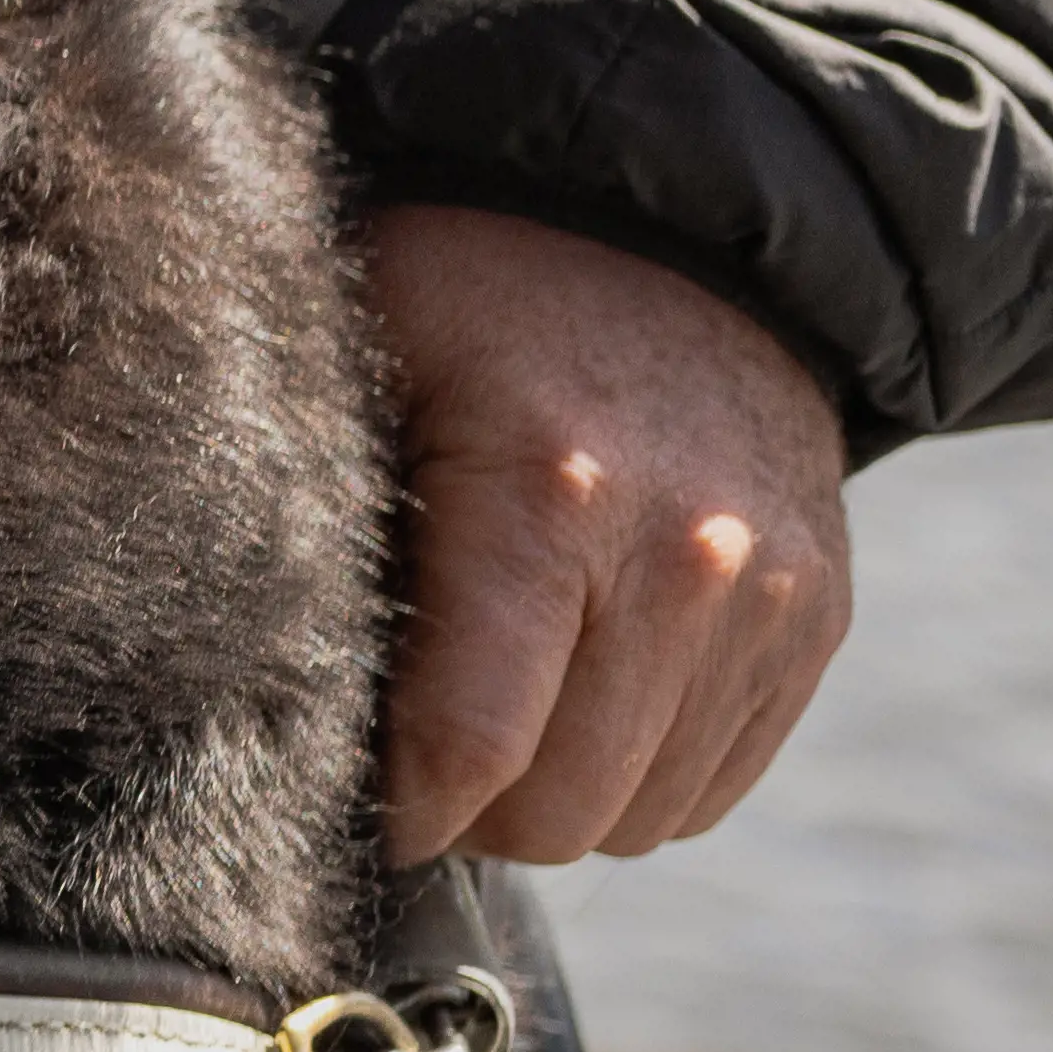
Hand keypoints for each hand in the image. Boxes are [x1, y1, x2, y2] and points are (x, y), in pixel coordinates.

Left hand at [372, 199, 854, 862]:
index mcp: (548, 490)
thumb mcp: (356, 356)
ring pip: (640, 817)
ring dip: (553, 802)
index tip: (352, 801)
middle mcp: (685, 559)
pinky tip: (573, 701)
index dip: (400, 808)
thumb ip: (308, 510)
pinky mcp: (817, 623)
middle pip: (561, 807)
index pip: (473, 742)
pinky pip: (712, 788)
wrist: (673, 234)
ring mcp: (770, 599)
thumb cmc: (464, 295)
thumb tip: (235, 669)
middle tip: (412, 758)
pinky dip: (636, 780)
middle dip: (469, 813)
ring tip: (489, 723)